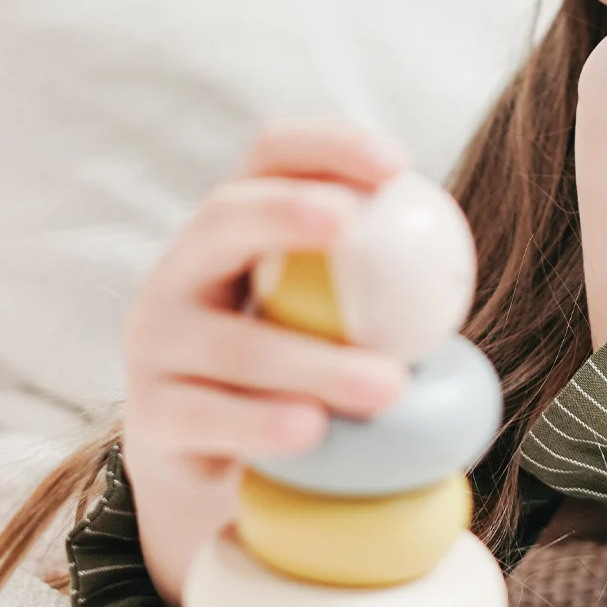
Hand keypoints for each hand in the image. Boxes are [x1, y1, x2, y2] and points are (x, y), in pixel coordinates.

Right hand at [121, 121, 411, 603]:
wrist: (206, 462)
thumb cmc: (294, 364)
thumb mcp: (323, 309)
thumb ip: (372, 280)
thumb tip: (457, 266)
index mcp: (233, 225)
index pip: (272, 154)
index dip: (330, 145)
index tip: (400, 166)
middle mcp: (182, 268)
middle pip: (224, 217)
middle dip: (285, 211)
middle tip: (350, 221)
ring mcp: (157, 342)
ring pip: (232, 341)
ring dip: (314, 361)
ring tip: (388, 386)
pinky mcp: (149, 416)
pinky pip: (208, 417)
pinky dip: (264, 423)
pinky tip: (315, 431)